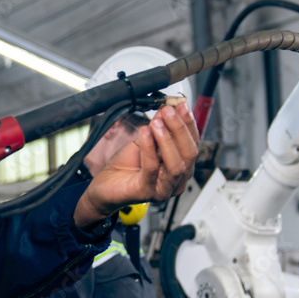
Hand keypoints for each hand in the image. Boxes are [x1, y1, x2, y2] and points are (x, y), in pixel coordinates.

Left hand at [74, 102, 198, 228]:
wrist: (105, 184)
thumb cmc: (126, 166)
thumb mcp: (144, 140)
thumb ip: (157, 127)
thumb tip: (167, 109)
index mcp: (181, 165)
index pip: (193, 143)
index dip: (188, 123)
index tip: (180, 105)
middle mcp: (177, 179)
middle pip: (190, 153)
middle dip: (179, 129)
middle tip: (168, 111)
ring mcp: (164, 188)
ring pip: (176, 164)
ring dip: (167, 139)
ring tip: (156, 122)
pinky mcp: (147, 192)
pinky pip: (152, 168)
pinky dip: (149, 149)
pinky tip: (144, 133)